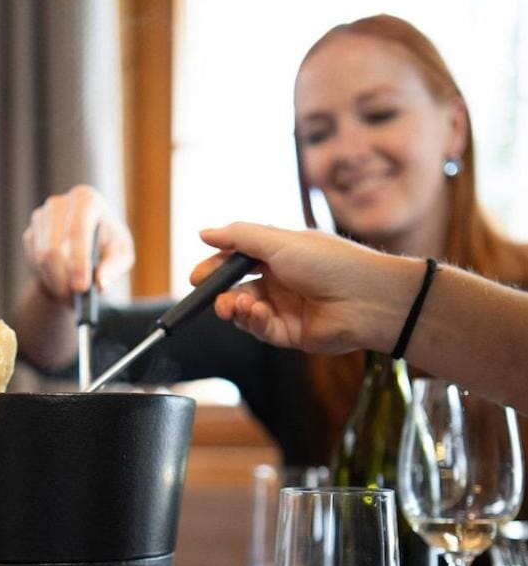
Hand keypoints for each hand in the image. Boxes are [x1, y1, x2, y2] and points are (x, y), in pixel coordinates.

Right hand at [22, 184, 133, 303]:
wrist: (87, 246)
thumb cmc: (108, 246)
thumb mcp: (121, 255)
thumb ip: (114, 267)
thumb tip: (100, 282)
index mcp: (85, 200)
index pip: (77, 229)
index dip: (78, 260)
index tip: (82, 287)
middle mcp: (58, 204)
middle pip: (54, 246)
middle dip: (63, 278)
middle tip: (74, 300)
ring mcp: (40, 218)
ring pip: (41, 258)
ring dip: (56, 282)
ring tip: (72, 298)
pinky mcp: (30, 234)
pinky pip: (34, 263)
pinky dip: (49, 279)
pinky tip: (62, 285)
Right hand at [192, 222, 414, 354]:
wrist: (366, 299)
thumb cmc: (330, 262)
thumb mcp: (279, 241)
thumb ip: (239, 237)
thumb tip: (204, 232)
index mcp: (281, 253)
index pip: (238, 260)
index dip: (217, 267)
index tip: (197, 276)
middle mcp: (281, 280)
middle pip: (238, 288)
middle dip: (221, 292)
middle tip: (210, 296)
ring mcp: (285, 307)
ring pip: (245, 311)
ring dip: (235, 308)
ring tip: (233, 306)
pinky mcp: (290, 333)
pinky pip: (260, 329)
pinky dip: (253, 322)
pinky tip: (254, 314)